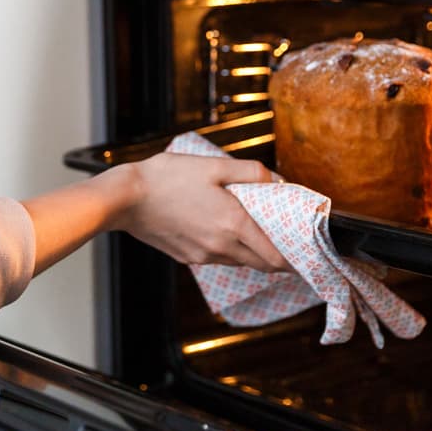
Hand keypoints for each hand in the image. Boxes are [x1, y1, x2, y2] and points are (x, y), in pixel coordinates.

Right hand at [113, 153, 287, 271]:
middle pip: (262, 264)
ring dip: (253, 253)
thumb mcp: (213, 165)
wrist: (126, 198)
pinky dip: (229, 250)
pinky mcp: (187, 257)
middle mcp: (221, 247)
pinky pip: (218, 258)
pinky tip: (222, 231)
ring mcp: (203, 256)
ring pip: (240, 261)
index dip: (294, 259)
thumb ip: (250, 172)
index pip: (275, 256)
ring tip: (257, 233)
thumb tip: (277, 180)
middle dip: (279, 259)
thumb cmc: (167, 178)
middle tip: (289, 245)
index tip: (305, 253)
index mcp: (233, 224)